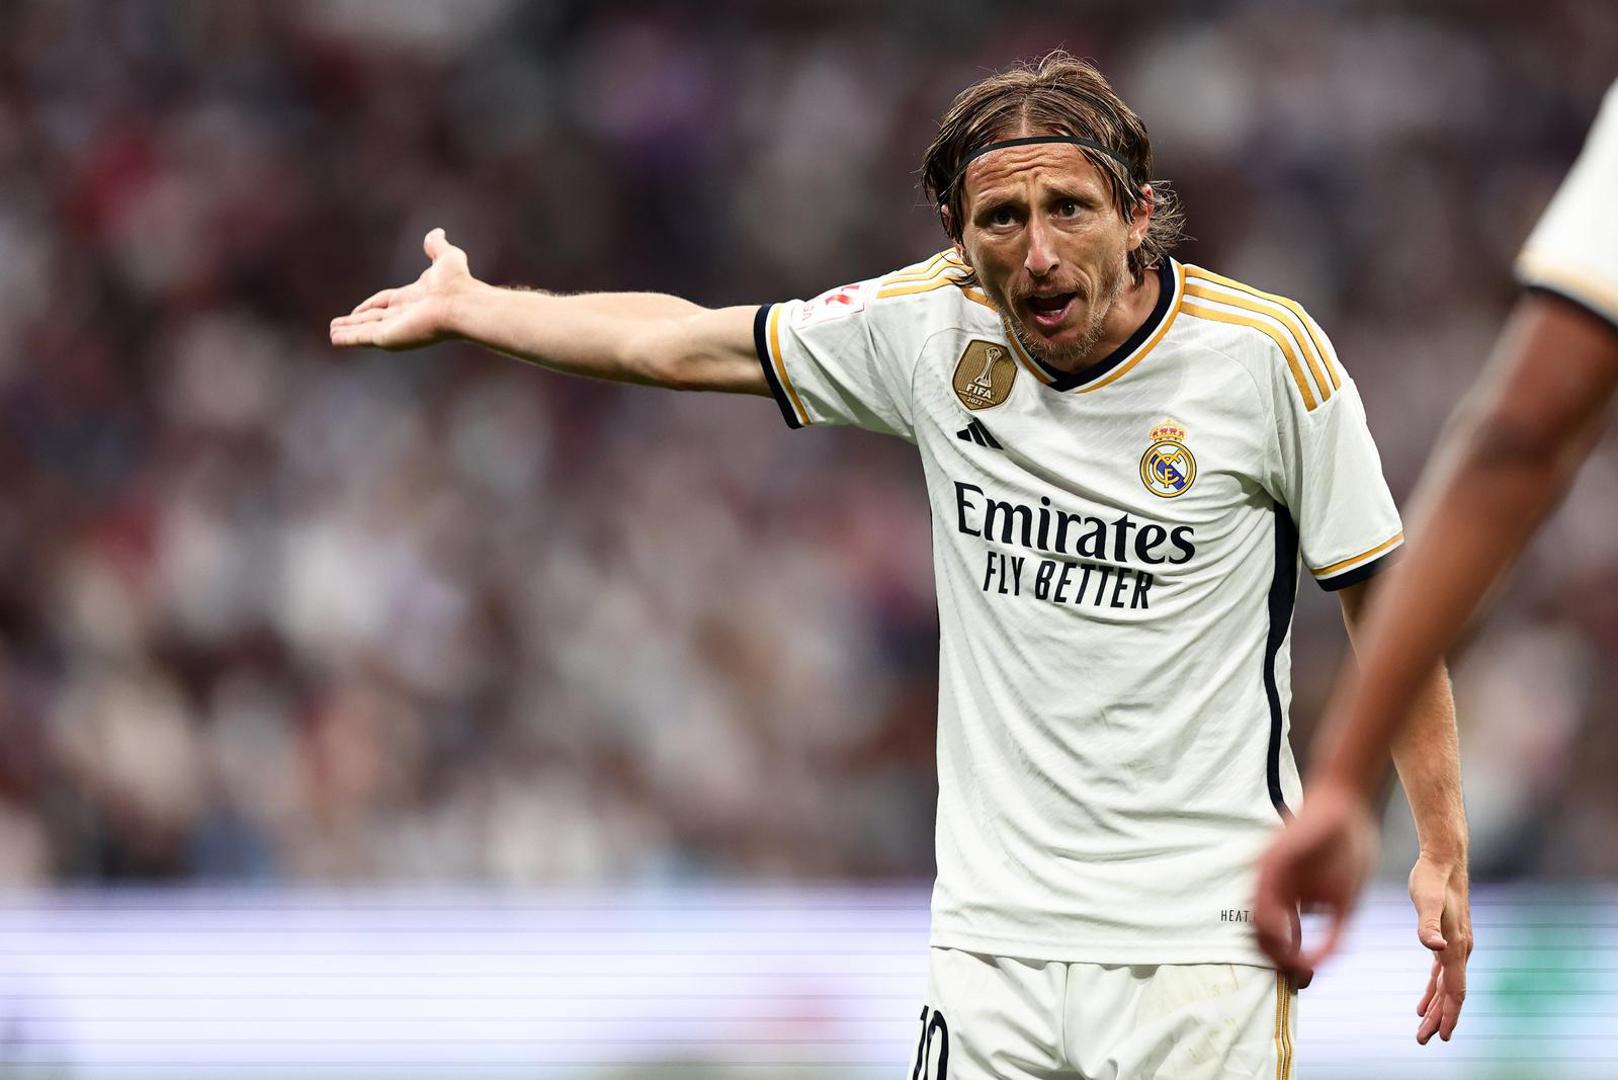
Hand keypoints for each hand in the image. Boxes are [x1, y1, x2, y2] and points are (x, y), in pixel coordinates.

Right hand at [330, 228, 473, 349]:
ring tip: (332, 333)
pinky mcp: (388, 337)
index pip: (385, 302)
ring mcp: (395, 328)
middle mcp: (402, 315)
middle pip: (373, 319)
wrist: (461, 302)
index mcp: (412, 299)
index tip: (357, 309)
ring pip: (365, 330)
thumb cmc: (457, 282)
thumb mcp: (445, 256)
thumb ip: (435, 246)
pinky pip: (363, 337)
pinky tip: (334, 339)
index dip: (370, 305)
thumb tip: (437, 232)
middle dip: (356, 322)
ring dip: (348, 331)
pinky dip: (348, 338)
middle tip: (339, 325)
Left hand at [1252, 779, 1378, 984]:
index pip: (1275, 940)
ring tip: (1293, 961)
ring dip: (1273, 947)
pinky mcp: (1271, 861)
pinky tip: (1288, 936)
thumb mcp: (1343, 900)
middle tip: (1298, 977)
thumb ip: (1330, 930)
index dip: (1288, 964)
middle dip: (1278, 962)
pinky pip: (1262, 897)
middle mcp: (1271, 888)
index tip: (1303, 980)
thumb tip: (1317, 961)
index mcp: (1287, 899)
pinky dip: (1272, 922)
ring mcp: (1267, 874)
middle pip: (1260, 937)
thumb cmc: (1348, 849)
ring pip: (1256, 923)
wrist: (1346, 804)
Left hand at [1408, 851, 1472, 1043]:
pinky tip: (1423, 1001)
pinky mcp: (1447, 939)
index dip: (1448, 1015)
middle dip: (1439, 1018)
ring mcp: (1455, 945)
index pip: (1455, 991)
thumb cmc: (1433, 879)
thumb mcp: (1427, 901)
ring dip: (1435, 1008)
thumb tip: (1435, 947)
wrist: (1444, 859)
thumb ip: (1428, 924)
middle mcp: (1460, 950)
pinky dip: (1432, 989)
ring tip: (1422, 1027)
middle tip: (1424, 1040)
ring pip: (1446, 986)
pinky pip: (1441, 974)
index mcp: (1457, 948)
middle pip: (1451, 994)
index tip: (1441, 1036)